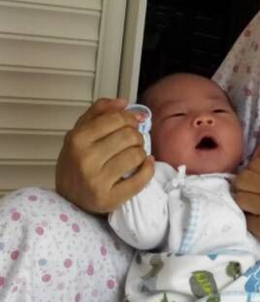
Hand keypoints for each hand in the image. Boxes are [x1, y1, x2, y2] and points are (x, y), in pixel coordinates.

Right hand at [55, 98, 154, 213]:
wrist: (69, 199)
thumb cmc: (76, 163)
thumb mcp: (79, 133)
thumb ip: (99, 113)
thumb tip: (123, 102)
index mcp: (77, 139)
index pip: (116, 119)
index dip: (129, 118)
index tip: (131, 123)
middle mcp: (85, 159)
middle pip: (129, 136)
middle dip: (136, 136)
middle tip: (132, 142)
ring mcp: (97, 181)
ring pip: (136, 155)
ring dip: (141, 153)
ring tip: (134, 155)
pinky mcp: (109, 199)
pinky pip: (141, 179)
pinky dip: (148, 169)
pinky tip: (144, 166)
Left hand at [233, 156, 259, 268]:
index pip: (256, 163)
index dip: (255, 170)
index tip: (259, 179)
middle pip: (242, 179)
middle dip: (244, 184)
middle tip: (253, 193)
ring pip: (239, 198)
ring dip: (245, 201)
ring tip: (255, 207)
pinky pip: (246, 219)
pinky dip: (251, 220)